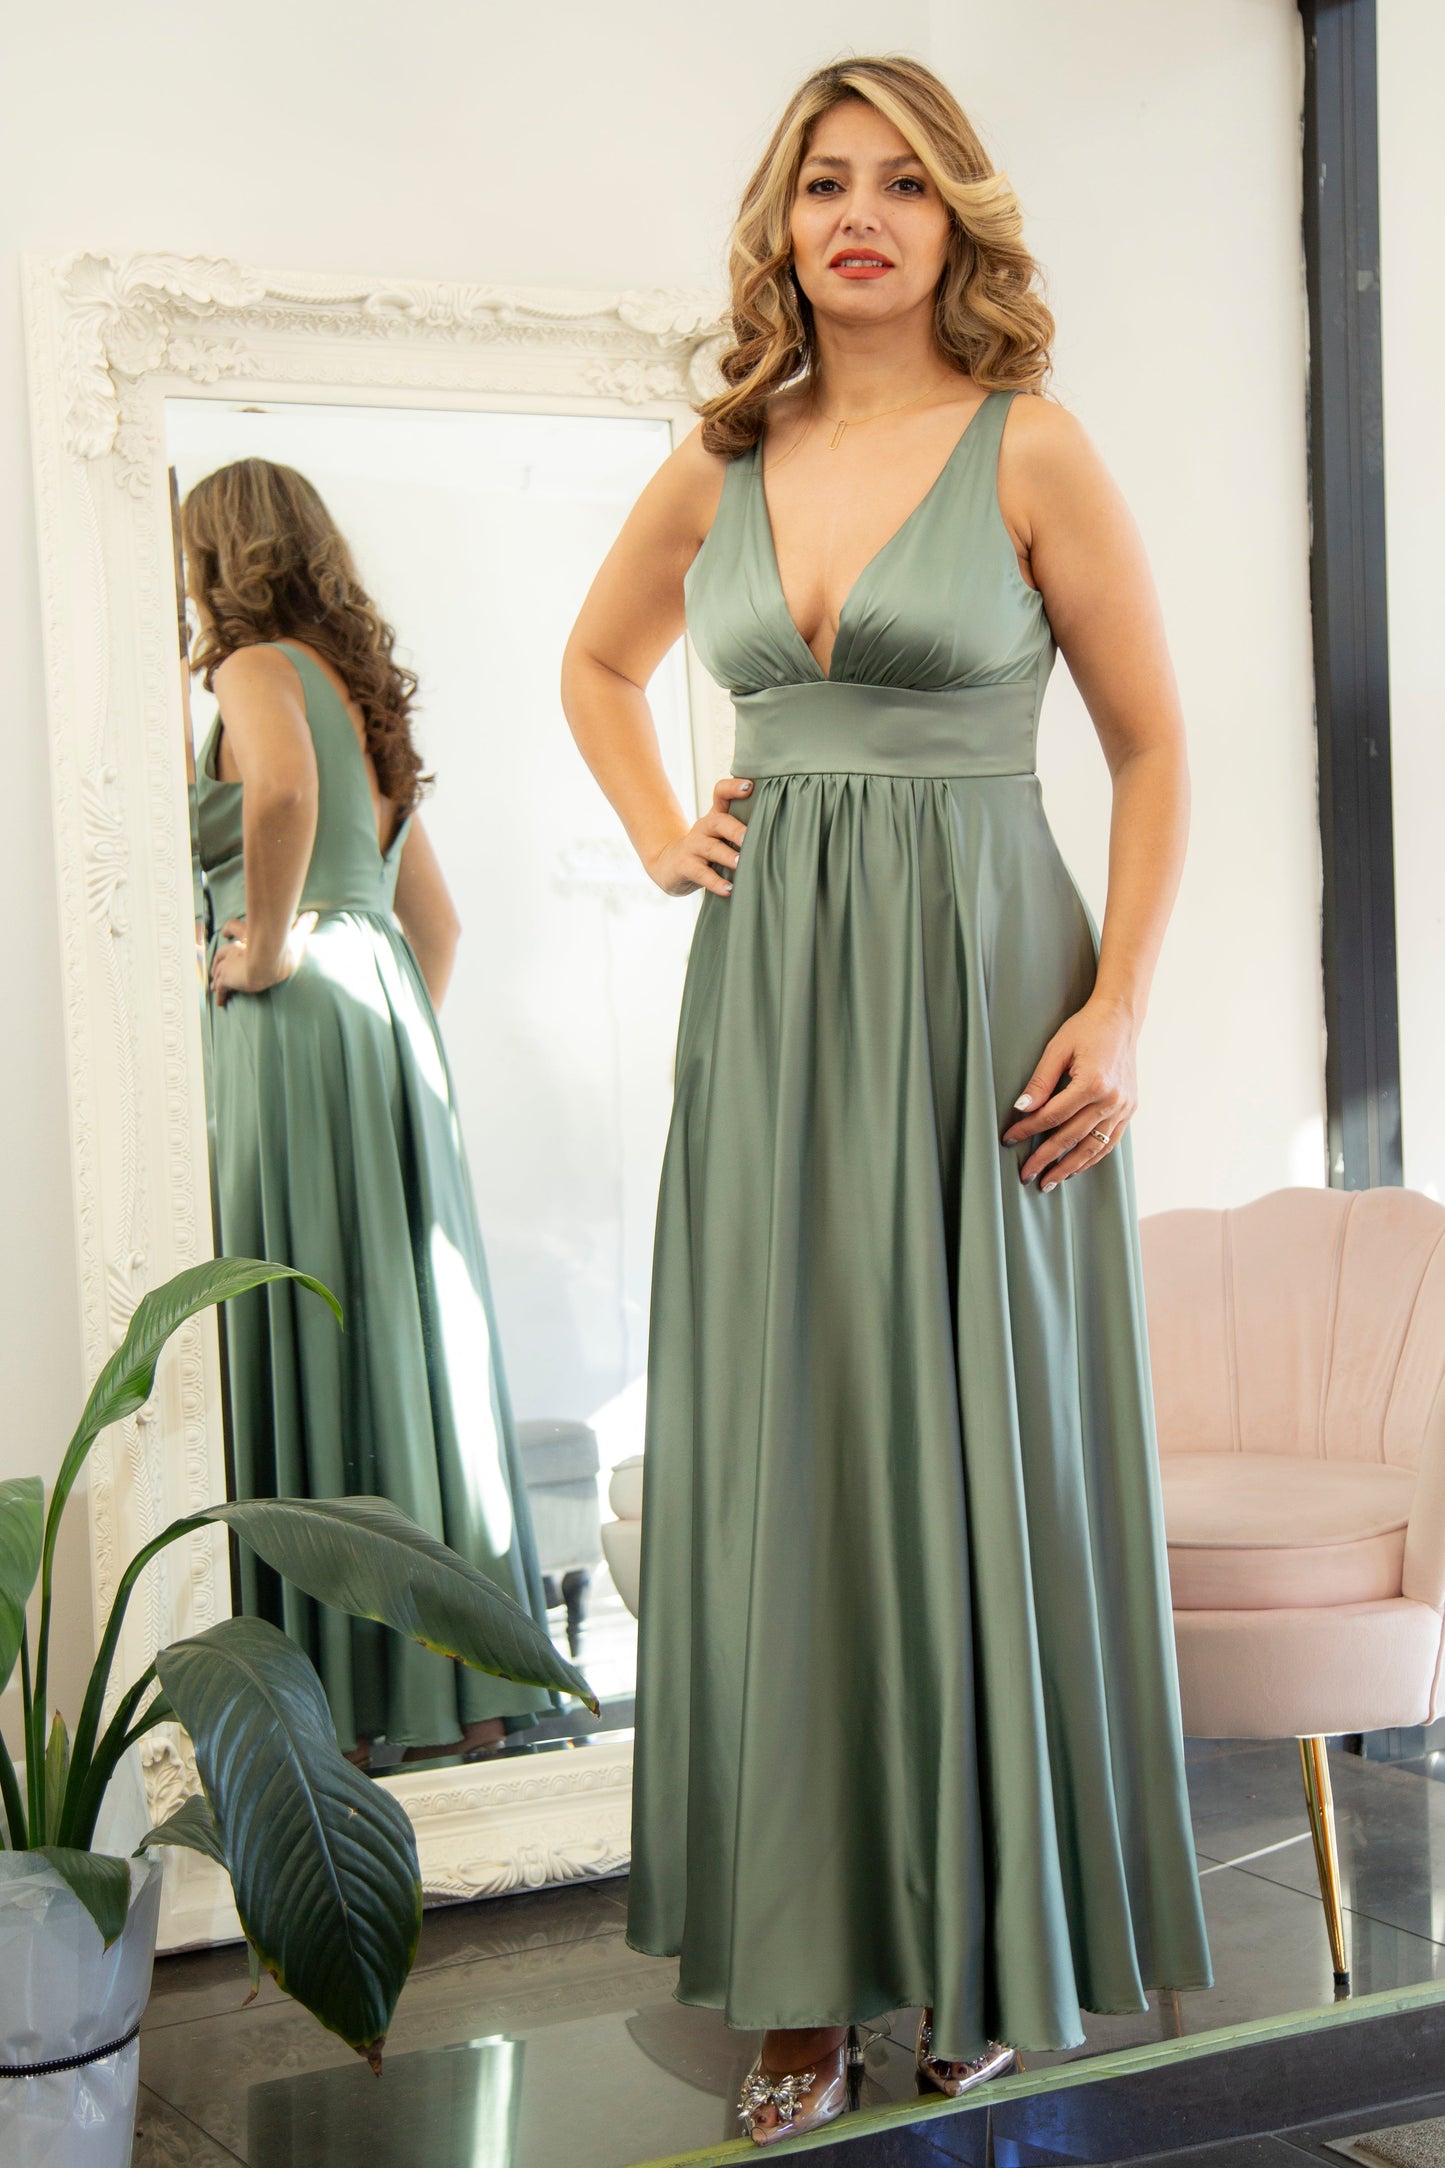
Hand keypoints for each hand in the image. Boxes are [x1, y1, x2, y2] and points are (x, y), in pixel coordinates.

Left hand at [210, 913, 315, 1007]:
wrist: (268, 962)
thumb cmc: (282, 949)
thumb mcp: (295, 937)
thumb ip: (303, 926)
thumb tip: (314, 915)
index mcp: (250, 938)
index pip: (236, 928)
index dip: (230, 930)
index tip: (225, 933)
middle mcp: (237, 949)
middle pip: (223, 952)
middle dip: (221, 956)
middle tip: (216, 964)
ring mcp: (231, 964)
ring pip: (219, 969)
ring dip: (217, 975)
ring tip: (214, 983)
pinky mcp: (227, 978)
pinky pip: (221, 987)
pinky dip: (220, 994)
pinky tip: (220, 1001)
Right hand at [646, 777, 753, 897]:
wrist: (671, 865)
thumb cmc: (708, 851)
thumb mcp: (723, 836)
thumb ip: (743, 831)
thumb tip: (781, 835)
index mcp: (715, 816)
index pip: (721, 793)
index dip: (733, 788)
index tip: (750, 787)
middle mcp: (704, 827)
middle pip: (718, 821)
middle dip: (735, 829)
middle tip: (749, 838)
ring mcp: (692, 846)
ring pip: (711, 848)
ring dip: (727, 856)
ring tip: (741, 864)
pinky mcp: (684, 865)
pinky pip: (700, 873)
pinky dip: (715, 882)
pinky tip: (729, 889)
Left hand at [1000, 996, 1138, 1190]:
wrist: (1120, 1019)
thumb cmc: (1086, 1029)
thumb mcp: (1057, 1049)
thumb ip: (1040, 1081)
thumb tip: (1021, 1109)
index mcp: (1092, 1083)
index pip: (1052, 1116)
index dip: (1028, 1130)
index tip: (1009, 1139)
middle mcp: (1111, 1100)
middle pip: (1071, 1137)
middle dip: (1045, 1158)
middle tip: (1026, 1175)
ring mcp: (1123, 1107)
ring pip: (1092, 1147)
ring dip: (1069, 1167)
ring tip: (1049, 1182)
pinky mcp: (1129, 1110)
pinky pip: (1109, 1142)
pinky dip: (1091, 1158)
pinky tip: (1074, 1168)